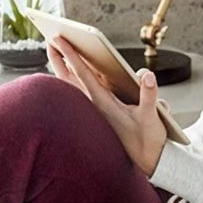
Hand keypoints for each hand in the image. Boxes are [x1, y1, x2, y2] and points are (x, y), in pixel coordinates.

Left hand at [47, 35, 166, 175]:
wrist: (146, 164)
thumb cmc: (147, 141)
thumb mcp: (152, 117)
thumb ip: (149, 95)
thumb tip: (146, 74)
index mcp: (104, 104)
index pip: (84, 74)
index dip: (72, 55)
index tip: (60, 39)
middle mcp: (96, 106)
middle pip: (71, 78)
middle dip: (60, 58)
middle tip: (50, 38)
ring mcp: (96, 110)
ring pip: (74, 85)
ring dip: (64, 67)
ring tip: (56, 50)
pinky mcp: (101, 114)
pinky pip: (82, 92)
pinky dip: (74, 79)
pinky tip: (73, 72)